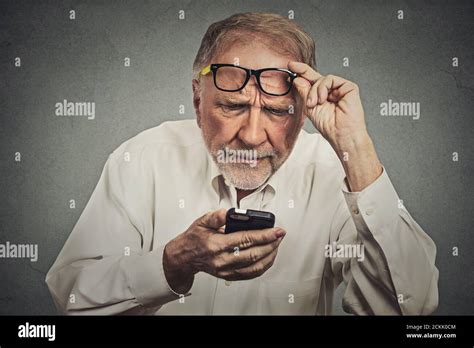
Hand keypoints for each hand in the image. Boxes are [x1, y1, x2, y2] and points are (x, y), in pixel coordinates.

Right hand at [163, 209, 284, 293]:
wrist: (184, 257)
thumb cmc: (194, 238)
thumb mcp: (201, 221)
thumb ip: (216, 216)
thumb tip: (228, 212)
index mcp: (216, 245)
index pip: (245, 240)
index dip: (264, 235)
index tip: (276, 230)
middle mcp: (222, 260)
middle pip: (254, 254)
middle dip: (271, 244)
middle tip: (280, 235)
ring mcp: (226, 270)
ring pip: (255, 267)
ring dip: (270, 255)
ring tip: (276, 244)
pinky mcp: (229, 276)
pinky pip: (251, 274)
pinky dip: (263, 266)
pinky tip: (268, 256)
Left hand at [288, 61, 382, 190]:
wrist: (341, 134)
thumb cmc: (328, 125)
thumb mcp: (310, 107)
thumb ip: (305, 92)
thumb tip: (298, 78)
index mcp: (323, 96)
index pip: (312, 82)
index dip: (302, 72)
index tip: (291, 66)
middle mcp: (332, 91)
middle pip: (316, 77)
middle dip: (304, 72)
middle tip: (292, 67)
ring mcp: (340, 88)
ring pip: (322, 79)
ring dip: (314, 90)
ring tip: (313, 103)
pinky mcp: (349, 87)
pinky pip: (331, 79)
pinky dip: (323, 88)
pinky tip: (323, 99)